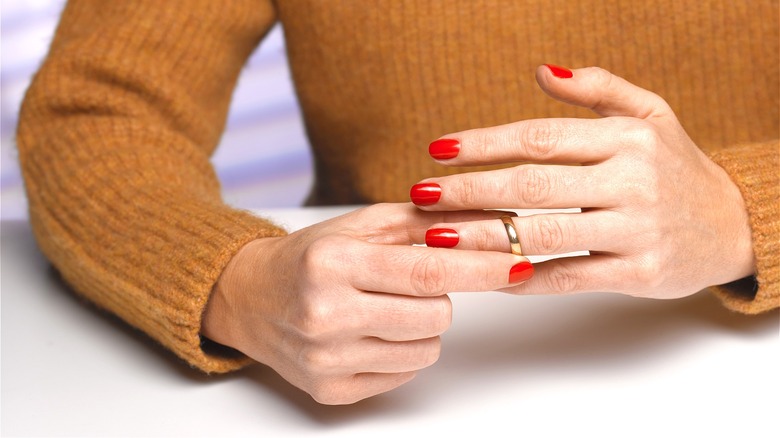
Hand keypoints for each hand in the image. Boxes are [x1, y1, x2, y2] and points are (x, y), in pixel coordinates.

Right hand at [202, 204, 531, 404]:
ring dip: (421, 326)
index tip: (518, 265)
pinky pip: (402, 374)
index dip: (481, 269)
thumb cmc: (309, 257)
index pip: (428, 271)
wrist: (248, 298)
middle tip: (409, 283)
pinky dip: (400, 351)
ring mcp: (326, 358)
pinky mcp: (329, 390)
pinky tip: (369, 332)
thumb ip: (422, 221)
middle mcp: (325, 314)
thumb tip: (487, 220)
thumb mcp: (359, 225)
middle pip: (436, 315)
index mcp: (332, 263)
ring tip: (383, 307)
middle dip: (441, 296)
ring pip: (426, 349)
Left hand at [412, 65, 753, 298]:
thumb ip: (597, 88)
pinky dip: (523, 277)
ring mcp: (636, 229)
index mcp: (626, 138)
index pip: (539, 137)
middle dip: (469, 190)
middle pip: (532, 185)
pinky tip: (485, 274)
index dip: (484, 144)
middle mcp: (632, 181)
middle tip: (421, 194)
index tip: (439, 150)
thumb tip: (540, 71)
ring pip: (544, 234)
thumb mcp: (650, 114)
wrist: (733, 226)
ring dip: (482, 237)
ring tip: (436, 236)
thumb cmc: (678, 167)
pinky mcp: (639, 273)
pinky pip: (568, 276)